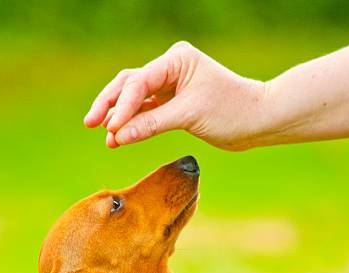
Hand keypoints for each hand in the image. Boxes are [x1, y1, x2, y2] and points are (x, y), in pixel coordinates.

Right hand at [84, 41, 266, 150]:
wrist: (257, 121)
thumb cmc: (231, 111)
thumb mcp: (189, 115)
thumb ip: (151, 125)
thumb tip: (118, 137)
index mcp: (176, 59)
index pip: (140, 81)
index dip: (123, 105)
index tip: (112, 128)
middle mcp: (171, 68)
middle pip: (130, 84)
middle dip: (110, 105)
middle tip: (91, 124)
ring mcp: (171, 86)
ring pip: (135, 99)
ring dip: (120, 117)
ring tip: (106, 137)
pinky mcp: (173, 104)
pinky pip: (146, 112)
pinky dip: (134, 125)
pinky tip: (119, 137)